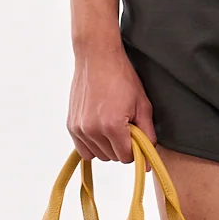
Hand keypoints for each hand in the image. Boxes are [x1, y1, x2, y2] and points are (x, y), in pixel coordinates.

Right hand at [68, 39, 154, 161]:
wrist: (97, 58)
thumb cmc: (121, 77)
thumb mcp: (143, 105)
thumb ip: (147, 135)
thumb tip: (148, 161)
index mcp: (112, 126)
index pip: (126, 157)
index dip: (135, 148)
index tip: (136, 135)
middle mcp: (92, 130)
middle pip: (112, 157)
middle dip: (122, 147)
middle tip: (125, 126)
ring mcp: (79, 128)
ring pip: (97, 155)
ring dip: (107, 146)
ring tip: (112, 125)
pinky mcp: (71, 125)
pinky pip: (83, 149)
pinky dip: (93, 144)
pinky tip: (100, 128)